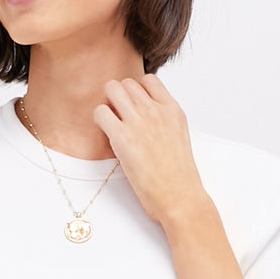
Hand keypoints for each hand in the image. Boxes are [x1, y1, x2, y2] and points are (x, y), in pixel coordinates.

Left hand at [92, 73, 208, 227]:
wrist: (180, 198)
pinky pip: (100, 112)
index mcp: (173, 110)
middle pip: (127, 83)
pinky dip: (99, 120)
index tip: (134, 108)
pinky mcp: (122, 137)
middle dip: (119, 97)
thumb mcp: (179, 140)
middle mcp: (156, 110)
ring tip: (111, 125)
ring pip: (112, 89)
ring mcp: (139, 121)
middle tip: (118, 118)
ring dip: (108, 104)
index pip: (149, 80)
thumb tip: (148, 121)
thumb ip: (164, 124)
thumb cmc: (179, 178)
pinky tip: (106, 135)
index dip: (137, 92)